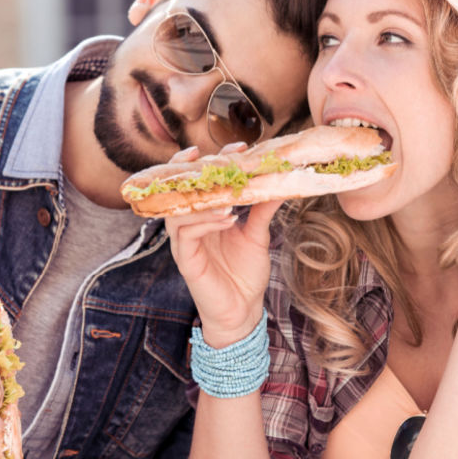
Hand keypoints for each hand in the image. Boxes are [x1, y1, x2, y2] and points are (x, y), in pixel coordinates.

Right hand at [164, 144, 282, 347]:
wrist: (243, 312)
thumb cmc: (245, 275)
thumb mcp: (258, 236)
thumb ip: (262, 210)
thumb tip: (279, 181)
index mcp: (203, 215)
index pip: (199, 181)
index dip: (213, 160)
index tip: (237, 146)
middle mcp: (189, 225)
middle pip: (178, 189)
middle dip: (194, 169)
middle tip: (217, 156)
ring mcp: (184, 242)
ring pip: (178, 210)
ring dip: (202, 199)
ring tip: (227, 195)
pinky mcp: (186, 260)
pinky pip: (186, 234)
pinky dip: (205, 222)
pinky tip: (226, 218)